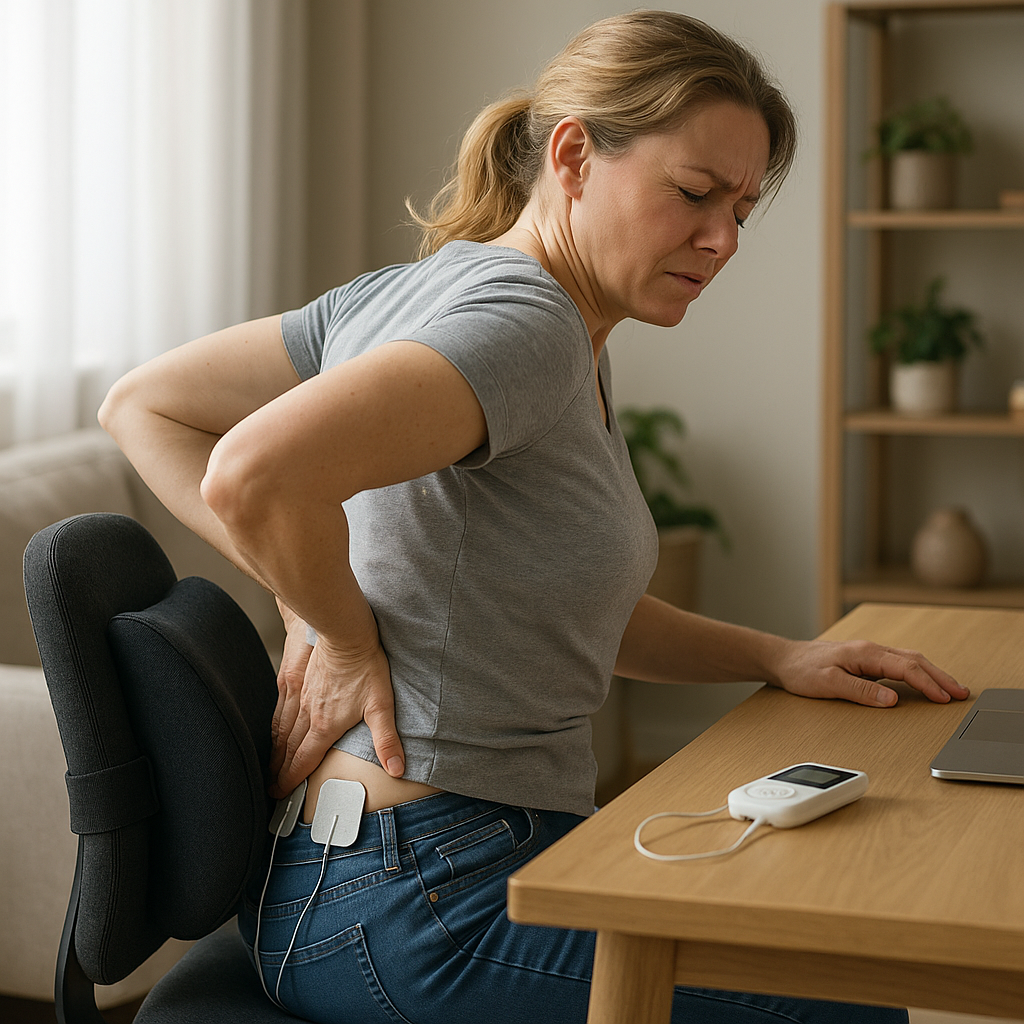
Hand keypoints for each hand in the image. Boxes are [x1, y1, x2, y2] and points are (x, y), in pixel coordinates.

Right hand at [269, 604, 404, 797]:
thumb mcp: (381, 705)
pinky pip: (280, 711)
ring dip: (275, 752)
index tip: (279, 795)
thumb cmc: (365, 666)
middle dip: (279, 771)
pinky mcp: (294, 680)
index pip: (304, 760)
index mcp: (325, 725)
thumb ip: (386, 739)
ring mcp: (299, 696)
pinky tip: (275, 730)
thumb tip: (396, 768)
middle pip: (289, 749)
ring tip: (270, 766)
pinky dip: (274, 728)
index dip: (291, 780)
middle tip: (271, 789)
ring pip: (281, 731)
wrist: (344, 632)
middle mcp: (307, 715)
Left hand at [771, 638, 969, 707]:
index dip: (928, 684)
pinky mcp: (865, 661)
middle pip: (914, 661)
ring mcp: (869, 654)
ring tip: (951, 689)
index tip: (944, 699)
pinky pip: (899, 664)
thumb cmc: (802, 670)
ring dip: (932, 674)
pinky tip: (924, 682)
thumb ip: (860, 691)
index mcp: (865, 653)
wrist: (784, 659)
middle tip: (961, 694)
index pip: (906, 668)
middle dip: (940, 677)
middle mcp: (870, 650)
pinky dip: (917, 673)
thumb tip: (891, 699)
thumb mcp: (828, 683)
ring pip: (909, 661)